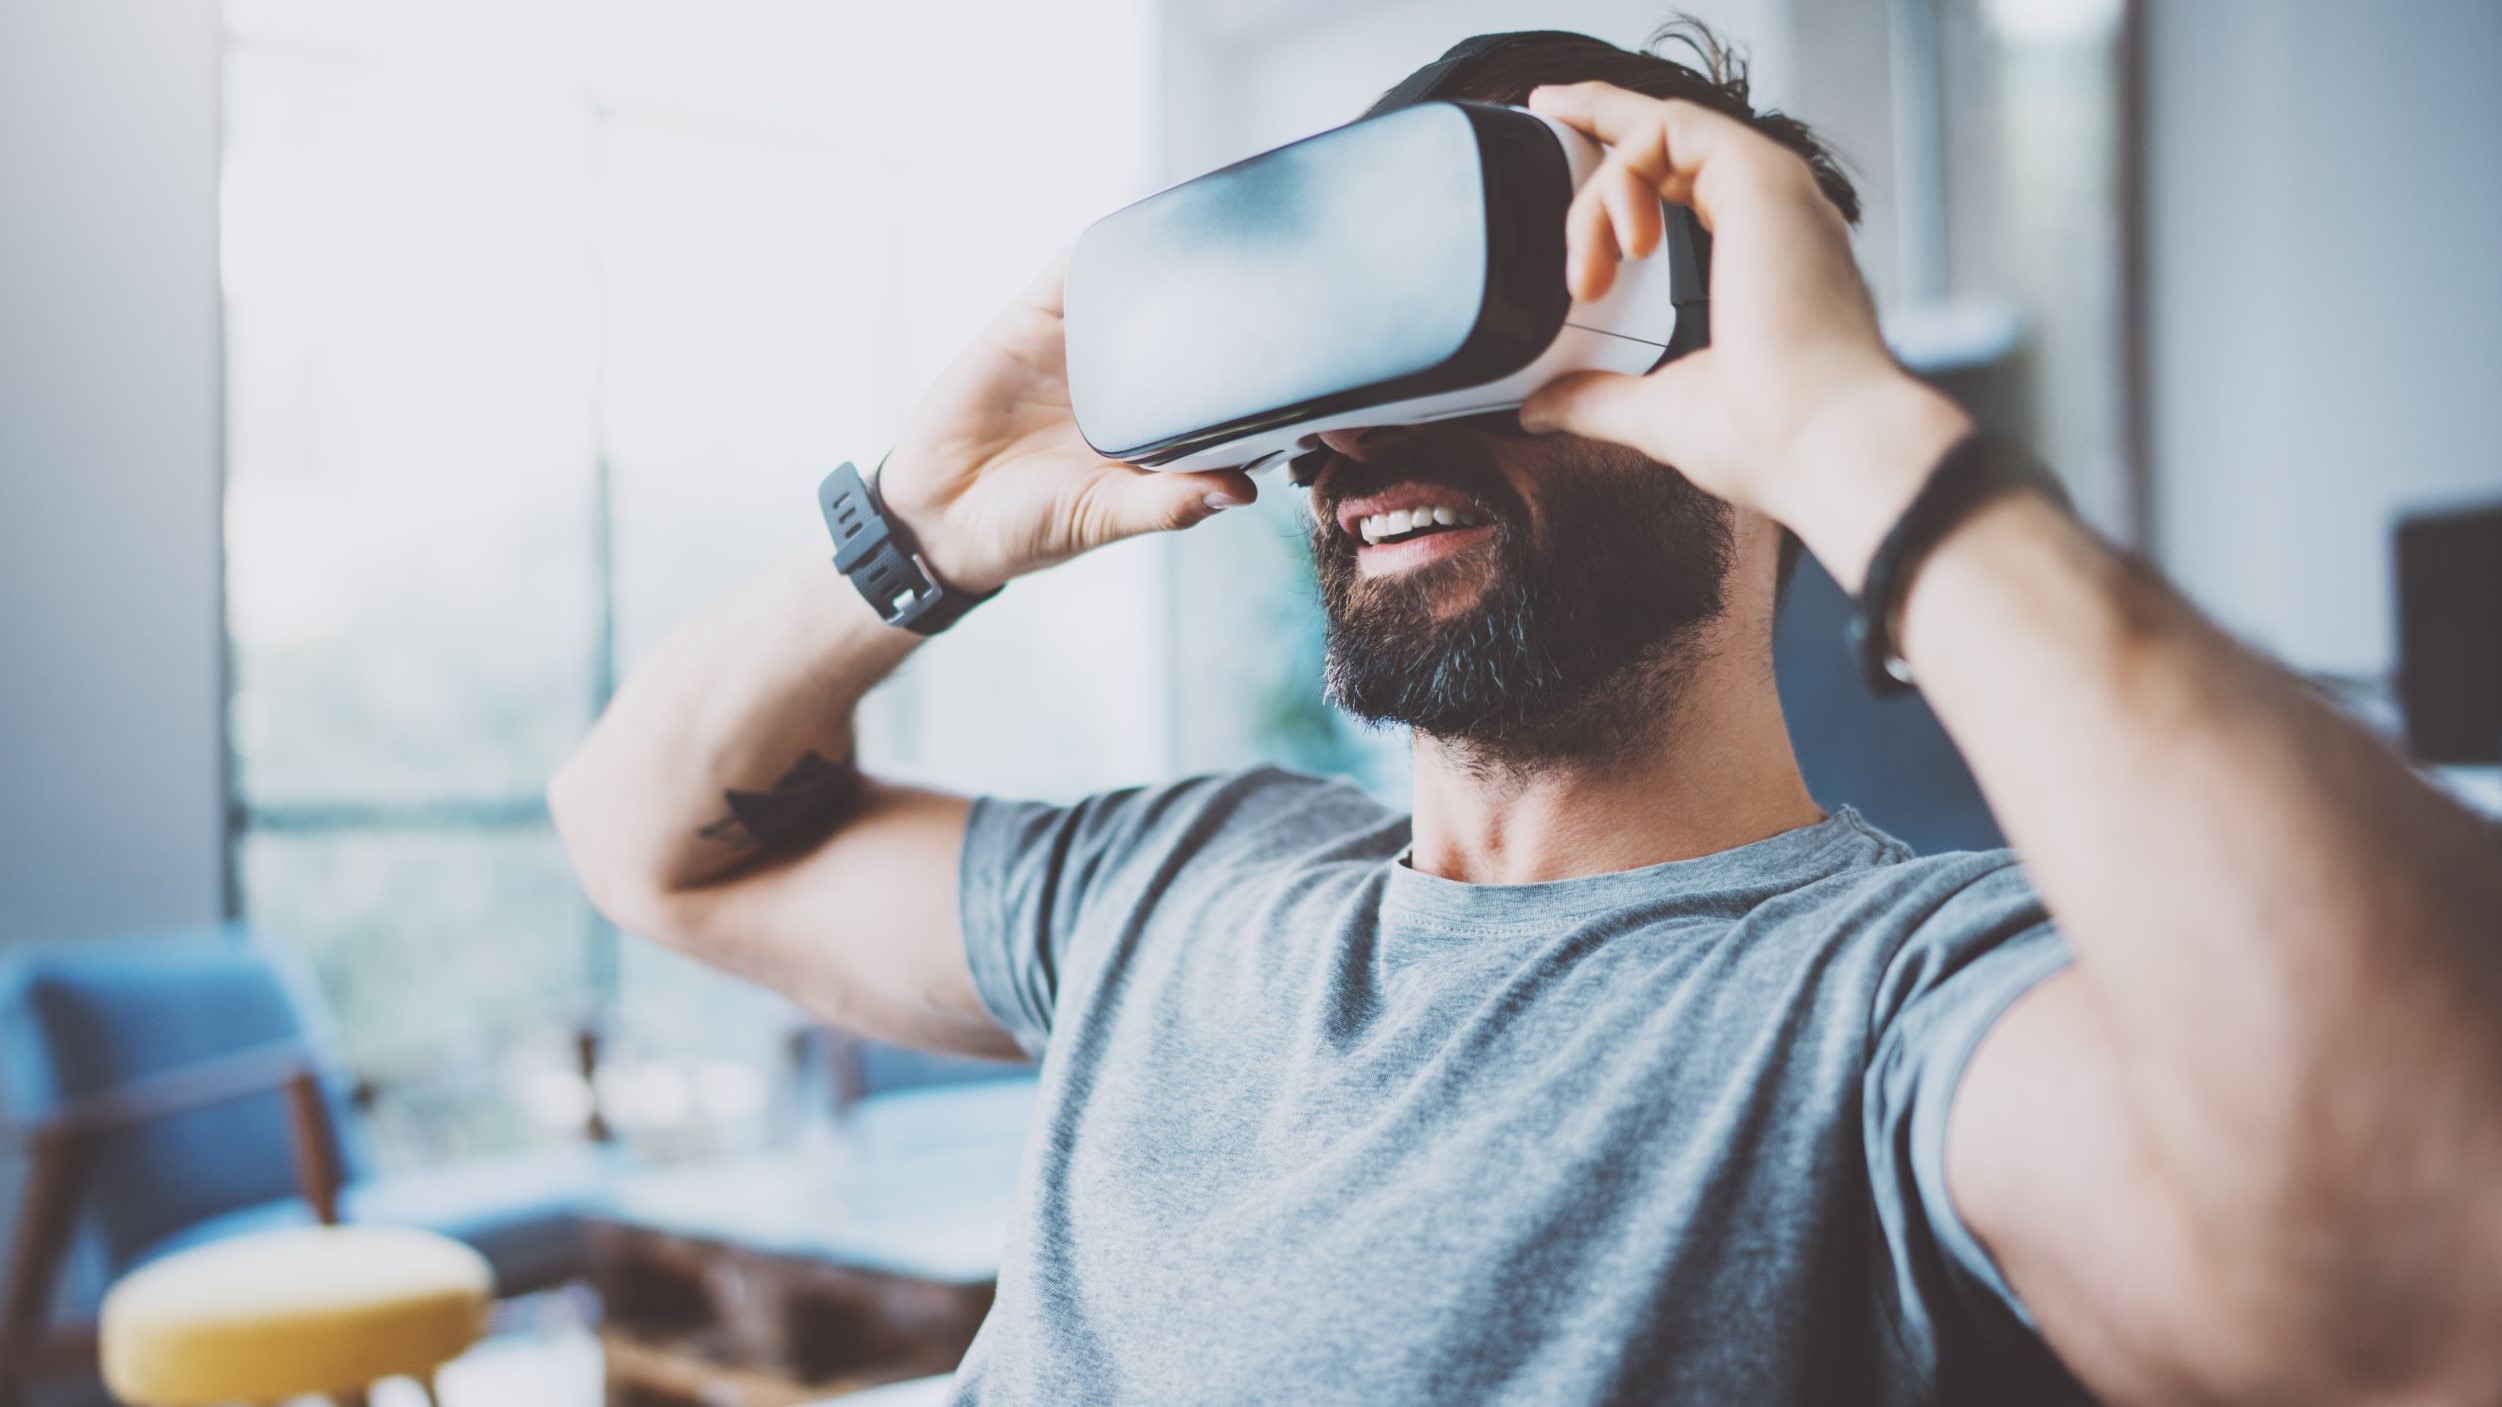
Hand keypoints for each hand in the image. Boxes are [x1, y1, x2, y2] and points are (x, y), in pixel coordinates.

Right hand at [875, 249, 1255, 597]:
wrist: (937, 515)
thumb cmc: (1030, 528)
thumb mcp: (1103, 519)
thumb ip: (1167, 504)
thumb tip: (1240, 493)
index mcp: (1157, 430)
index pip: (1219, 386)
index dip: (1254, 366)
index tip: (1306, 348)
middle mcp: (1127, 381)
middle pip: (1186, 324)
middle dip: (1223, 297)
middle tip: (1275, 267)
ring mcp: (1082, 346)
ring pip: (1136, 284)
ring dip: (1168, 256)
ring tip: (1217, 226)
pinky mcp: (1034, 318)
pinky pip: (1073, 270)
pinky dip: (1100, 246)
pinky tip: (1132, 226)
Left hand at [1517, 83, 1969, 585]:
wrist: (1820, 443)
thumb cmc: (1766, 438)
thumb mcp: (1659, 411)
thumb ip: (1599, 397)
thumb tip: (1540, 407)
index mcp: (1760, 261)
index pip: (1686, 186)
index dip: (1626, 173)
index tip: (1570, 178)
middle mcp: (1772, 215)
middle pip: (1674, 138)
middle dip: (1599, 115)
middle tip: (1544, 107)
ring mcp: (1769, 190)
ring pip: (1658, 136)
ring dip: (1598, 194)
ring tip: (1587, 280)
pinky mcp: (1756, 175)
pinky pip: (1663, 130)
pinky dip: (1618, 180)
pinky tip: (1618, 251)